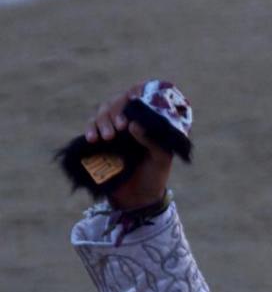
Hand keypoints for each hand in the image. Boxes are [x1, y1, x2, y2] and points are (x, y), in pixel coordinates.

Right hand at [84, 84, 172, 210]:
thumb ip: (152, 141)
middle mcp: (130, 119)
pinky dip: (90, 129)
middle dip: (117, 111)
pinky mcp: (100, 139)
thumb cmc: (154, 176)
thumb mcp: (161, 159)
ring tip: (106, 137)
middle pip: (119, 101)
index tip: (133, 99)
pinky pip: (91, 127)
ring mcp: (114, 128)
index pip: (141, 95)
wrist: (139, 198)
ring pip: (103, 112)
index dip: (136, 92)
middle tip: (120, 127)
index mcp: (148, 120)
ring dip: (103, 121)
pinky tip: (92, 139)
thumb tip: (133, 125)